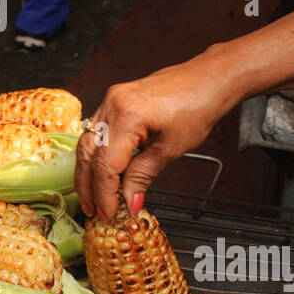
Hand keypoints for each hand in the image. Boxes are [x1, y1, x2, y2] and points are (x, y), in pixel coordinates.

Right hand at [75, 56, 232, 220]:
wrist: (207, 80)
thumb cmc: (197, 108)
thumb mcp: (171, 149)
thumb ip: (143, 176)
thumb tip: (128, 202)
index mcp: (127, 115)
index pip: (105, 164)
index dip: (105, 193)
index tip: (108, 213)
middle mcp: (112, 104)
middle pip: (88, 153)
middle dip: (88, 185)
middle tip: (94, 210)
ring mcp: (110, 100)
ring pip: (87, 142)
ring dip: (88, 172)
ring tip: (94, 196)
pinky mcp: (113, 101)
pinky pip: (96, 131)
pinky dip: (96, 154)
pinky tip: (101, 172)